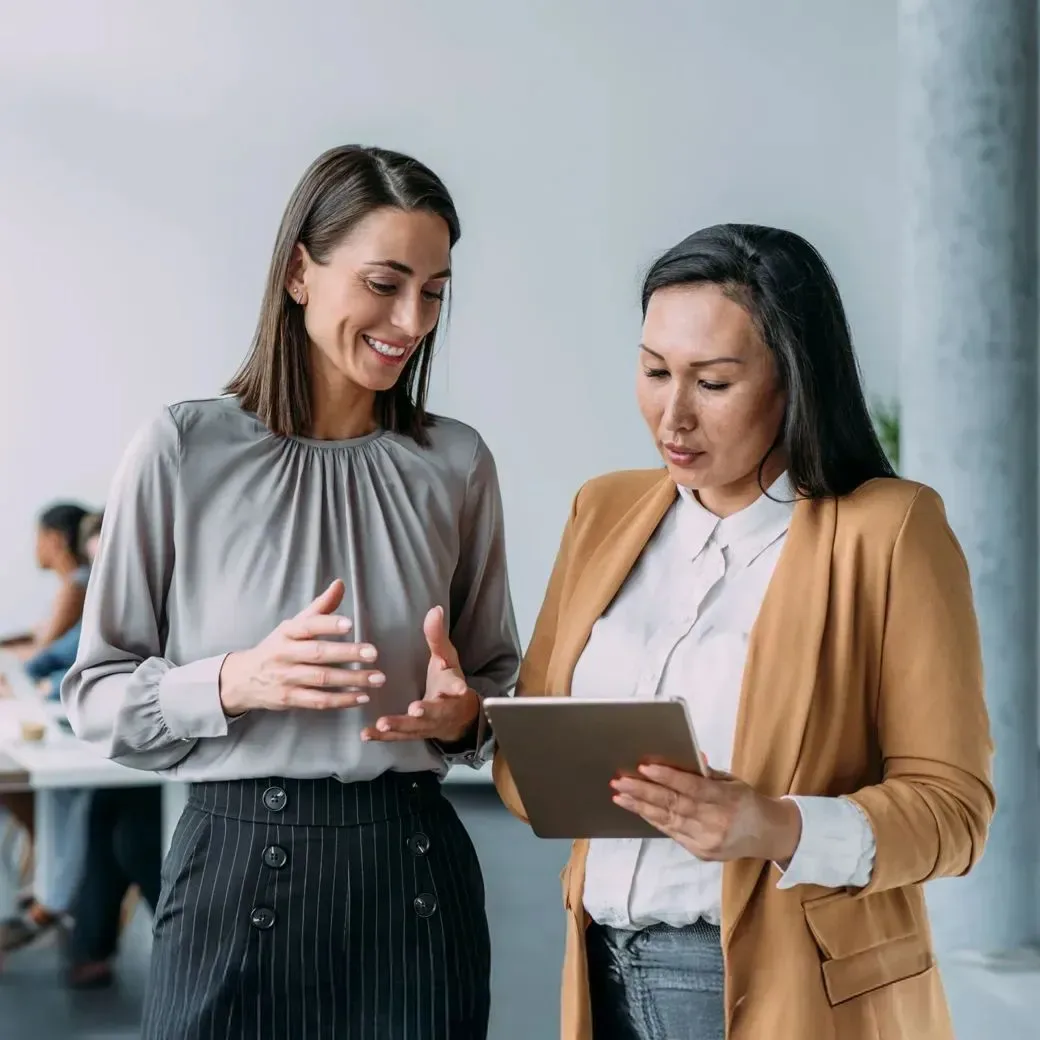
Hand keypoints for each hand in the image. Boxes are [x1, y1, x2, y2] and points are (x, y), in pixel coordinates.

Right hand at [218, 580, 385, 715]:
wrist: (243, 678)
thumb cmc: (276, 647)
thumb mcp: (293, 625)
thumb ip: (320, 607)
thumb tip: (340, 583)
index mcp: (287, 632)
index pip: (308, 626)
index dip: (328, 624)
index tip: (350, 624)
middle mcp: (285, 654)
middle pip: (318, 653)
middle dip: (347, 653)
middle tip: (373, 653)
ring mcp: (286, 678)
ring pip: (322, 679)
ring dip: (352, 679)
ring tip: (377, 678)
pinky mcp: (289, 699)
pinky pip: (318, 701)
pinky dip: (341, 700)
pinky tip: (362, 697)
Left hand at [361, 605, 479, 744]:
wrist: (457, 717)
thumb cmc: (448, 681)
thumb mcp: (447, 658)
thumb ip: (438, 637)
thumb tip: (435, 609)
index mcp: (451, 688)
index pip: (456, 686)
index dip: (457, 687)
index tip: (459, 688)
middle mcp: (442, 709)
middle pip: (435, 712)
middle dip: (426, 711)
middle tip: (415, 710)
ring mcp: (427, 725)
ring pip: (414, 728)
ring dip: (399, 726)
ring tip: (383, 724)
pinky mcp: (412, 734)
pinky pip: (397, 737)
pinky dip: (382, 736)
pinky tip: (366, 734)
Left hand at [611, 763, 802, 864]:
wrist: (767, 835)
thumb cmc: (746, 801)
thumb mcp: (732, 781)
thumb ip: (706, 773)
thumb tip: (687, 755)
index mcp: (727, 799)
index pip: (692, 787)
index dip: (668, 777)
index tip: (644, 767)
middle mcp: (716, 822)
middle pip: (674, 804)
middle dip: (643, 792)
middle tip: (620, 781)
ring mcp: (707, 840)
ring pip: (668, 820)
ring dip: (640, 807)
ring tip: (620, 795)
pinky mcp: (700, 852)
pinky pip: (671, 833)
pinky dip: (653, 819)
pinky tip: (637, 808)